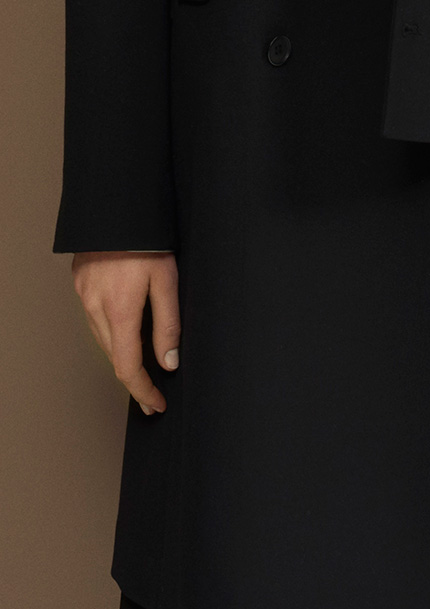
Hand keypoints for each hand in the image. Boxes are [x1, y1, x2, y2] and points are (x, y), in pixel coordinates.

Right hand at [71, 253, 180, 415]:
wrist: (118, 204)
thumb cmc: (149, 238)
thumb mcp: (168, 281)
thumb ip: (168, 324)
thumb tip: (169, 362)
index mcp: (119, 310)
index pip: (127, 366)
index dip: (142, 390)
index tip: (156, 404)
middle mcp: (95, 306)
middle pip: (113, 355)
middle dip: (134, 376)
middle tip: (154, 391)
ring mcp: (83, 293)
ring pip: (102, 336)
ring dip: (121, 352)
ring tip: (144, 363)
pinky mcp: (80, 281)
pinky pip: (94, 316)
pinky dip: (110, 328)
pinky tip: (126, 325)